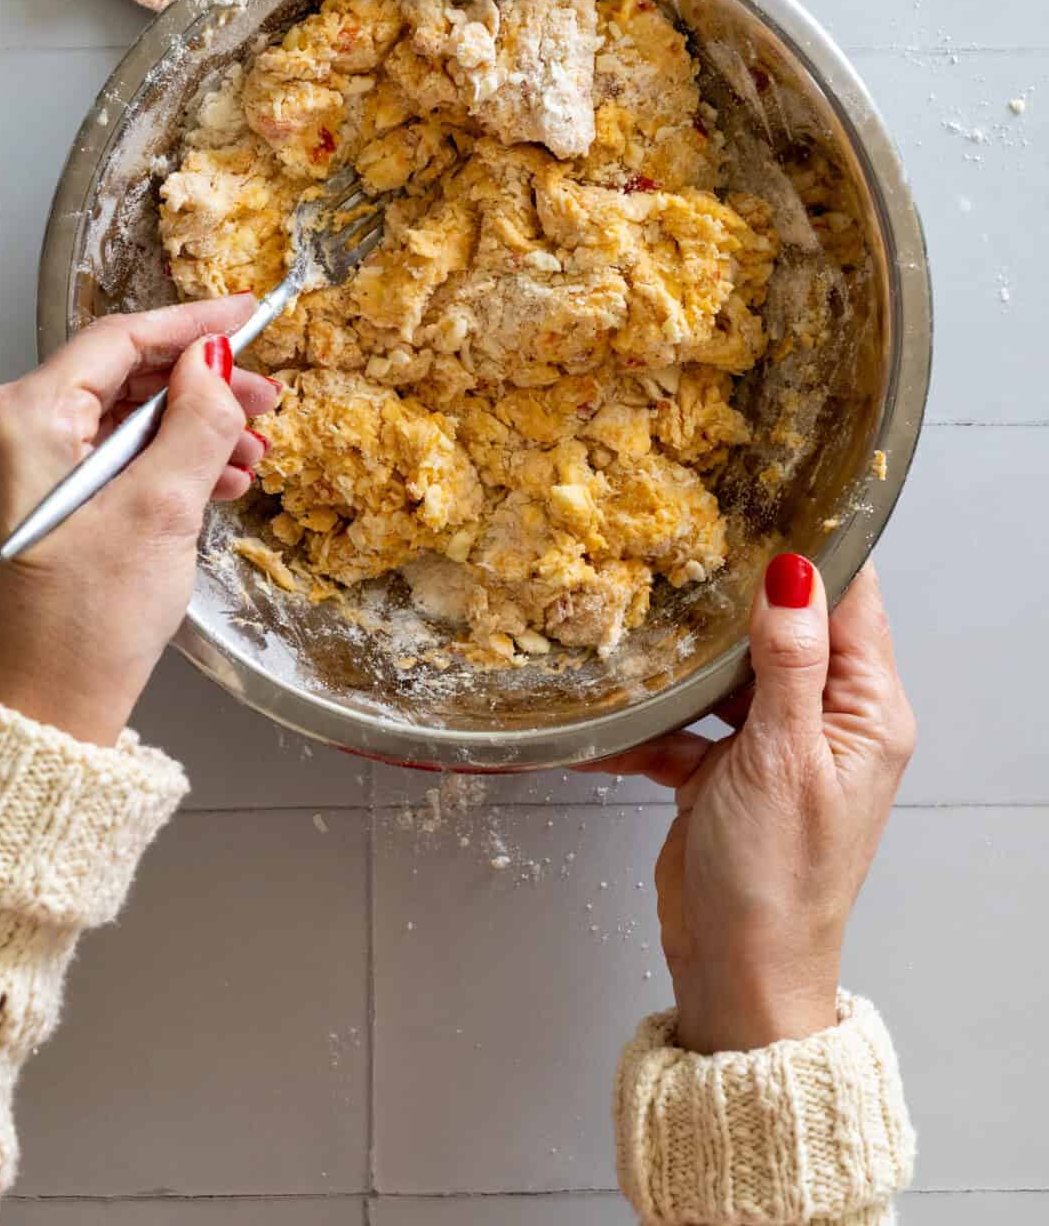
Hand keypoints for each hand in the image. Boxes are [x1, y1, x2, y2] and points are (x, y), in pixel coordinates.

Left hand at [0, 298, 279, 747]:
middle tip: (263, 402)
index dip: (192, 324)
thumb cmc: (82, 627)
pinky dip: (154, 467)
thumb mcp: (162, 510)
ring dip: (184, 433)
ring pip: (111, 423)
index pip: (117, 340)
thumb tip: (215, 362)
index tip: (245, 315)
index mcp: (16, 419)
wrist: (37, 719)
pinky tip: (210, 484)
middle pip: (114, 380)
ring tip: (248, 457)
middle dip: (197, 390)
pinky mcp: (20, 510)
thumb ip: (196, 421)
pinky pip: (96, 463)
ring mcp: (3, 475)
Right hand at [587, 556, 914, 1053]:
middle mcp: (825, 719)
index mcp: (865, 710)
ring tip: (635, 601)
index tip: (766, 493)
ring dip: (684, 654)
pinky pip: (681, 726)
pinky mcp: (719, 772)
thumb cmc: (777, 879)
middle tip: (680, 532)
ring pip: (725, 671)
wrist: (735, 975)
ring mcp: (770, 745)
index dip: (814, 549)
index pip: (851, 602)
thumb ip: (789, 662)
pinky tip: (604, 708)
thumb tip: (794, 572)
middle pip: (781, 628)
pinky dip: (645, 722)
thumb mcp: (783, 758)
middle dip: (732, 589)